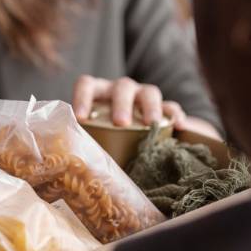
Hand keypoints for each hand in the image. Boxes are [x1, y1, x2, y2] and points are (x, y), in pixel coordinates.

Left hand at [72, 75, 221, 139]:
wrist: (130, 138)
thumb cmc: (103, 136)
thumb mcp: (92, 135)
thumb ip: (85, 141)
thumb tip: (72, 166)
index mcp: (98, 93)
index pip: (87, 85)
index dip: (83, 98)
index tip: (81, 118)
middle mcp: (121, 90)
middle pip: (123, 87)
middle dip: (122, 104)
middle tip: (121, 123)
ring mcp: (143, 96)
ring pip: (149, 92)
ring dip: (150, 106)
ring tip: (151, 123)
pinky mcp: (163, 107)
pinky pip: (171, 106)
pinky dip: (175, 114)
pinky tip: (178, 126)